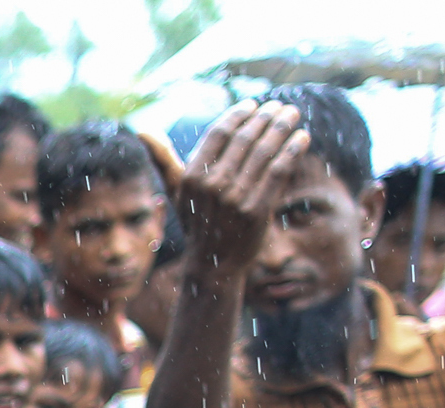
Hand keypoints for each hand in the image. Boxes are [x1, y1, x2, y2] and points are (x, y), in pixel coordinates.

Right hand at [177, 101, 310, 279]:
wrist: (215, 264)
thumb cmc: (198, 221)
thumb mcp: (176, 191)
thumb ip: (164, 159)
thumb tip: (143, 131)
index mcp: (192, 178)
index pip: (218, 134)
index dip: (238, 116)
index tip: (253, 106)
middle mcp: (212, 187)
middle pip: (244, 139)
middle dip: (265, 118)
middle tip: (279, 107)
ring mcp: (235, 199)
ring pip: (264, 152)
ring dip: (282, 128)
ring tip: (291, 114)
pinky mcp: (257, 210)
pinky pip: (278, 171)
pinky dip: (292, 151)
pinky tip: (301, 137)